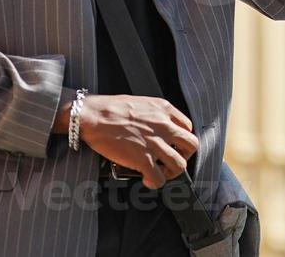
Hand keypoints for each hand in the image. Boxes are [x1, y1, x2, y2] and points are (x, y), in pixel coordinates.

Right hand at [77, 94, 198, 188]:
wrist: (93, 115)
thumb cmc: (109, 108)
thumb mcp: (141, 102)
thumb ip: (154, 114)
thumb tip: (155, 126)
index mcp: (164, 109)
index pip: (187, 127)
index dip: (181, 139)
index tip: (174, 145)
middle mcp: (164, 126)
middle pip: (191, 145)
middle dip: (184, 155)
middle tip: (172, 159)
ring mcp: (155, 143)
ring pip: (179, 165)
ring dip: (171, 172)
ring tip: (160, 172)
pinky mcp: (143, 159)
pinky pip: (159, 179)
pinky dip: (154, 182)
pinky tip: (146, 179)